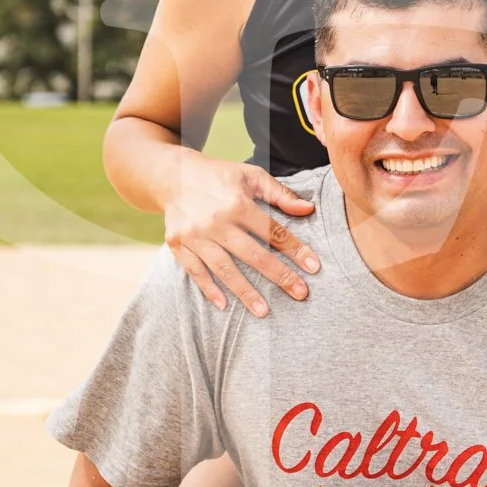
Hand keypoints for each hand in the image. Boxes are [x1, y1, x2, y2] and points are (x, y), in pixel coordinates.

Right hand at [165, 154, 319, 318]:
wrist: (172, 175)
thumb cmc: (219, 176)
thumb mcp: (251, 176)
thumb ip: (280, 194)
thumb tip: (308, 210)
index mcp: (237, 203)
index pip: (272, 232)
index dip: (295, 250)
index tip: (314, 267)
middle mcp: (216, 222)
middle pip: (253, 255)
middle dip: (279, 276)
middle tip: (301, 294)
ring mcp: (195, 235)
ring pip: (225, 269)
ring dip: (245, 292)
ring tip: (263, 311)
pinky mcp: (177, 244)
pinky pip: (195, 272)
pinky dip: (209, 289)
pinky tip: (224, 305)